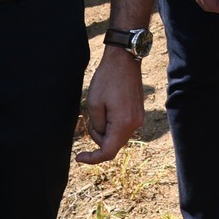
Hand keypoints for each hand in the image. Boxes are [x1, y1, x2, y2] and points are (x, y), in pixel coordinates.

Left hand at [76, 47, 146, 163]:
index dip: (93, 159)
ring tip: (99, 109)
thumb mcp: (94, 105)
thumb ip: (98, 127)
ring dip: (105, 129)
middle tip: (89, 118)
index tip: (79, 157)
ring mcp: (139, 118)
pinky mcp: (138, 112)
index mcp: (123, 124)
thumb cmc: (107, 80)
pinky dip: (112, 124)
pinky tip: (107, 108)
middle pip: (113, 145)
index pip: (108, 152)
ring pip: (118, 136)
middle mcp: (135, 124)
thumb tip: (103, 137)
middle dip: (98, 137)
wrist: (124, 60)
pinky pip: (123, 126)